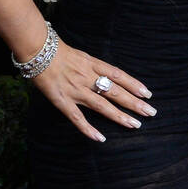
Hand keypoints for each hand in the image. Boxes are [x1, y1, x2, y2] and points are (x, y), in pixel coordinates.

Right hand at [31, 40, 155, 141]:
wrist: (37, 50)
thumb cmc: (57, 51)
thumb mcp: (82, 55)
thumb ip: (94, 67)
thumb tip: (109, 76)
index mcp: (93, 64)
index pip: (119, 76)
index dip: (135, 85)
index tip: (148, 94)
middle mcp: (88, 77)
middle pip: (116, 92)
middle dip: (134, 103)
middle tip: (151, 112)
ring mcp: (76, 90)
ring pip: (102, 105)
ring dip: (120, 116)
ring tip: (135, 124)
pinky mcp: (62, 101)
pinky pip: (77, 118)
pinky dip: (89, 129)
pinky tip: (100, 138)